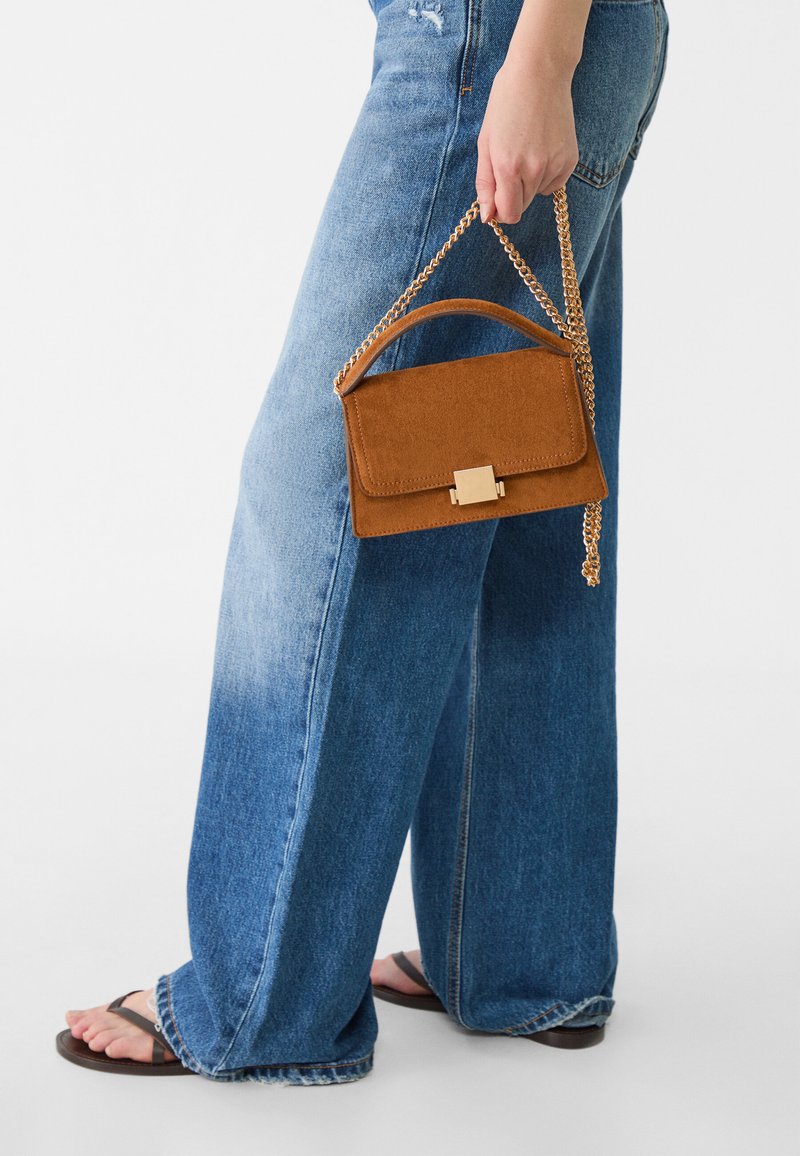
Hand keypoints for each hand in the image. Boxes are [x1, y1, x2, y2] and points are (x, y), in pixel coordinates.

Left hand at [474, 0, 589, 223]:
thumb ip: (485, 183)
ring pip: (538, 194)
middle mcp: (534, 170)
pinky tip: (542, 149)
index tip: (497, 197)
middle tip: (510, 163)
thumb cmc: (506, 104)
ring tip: (527, 148)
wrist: (540, 72)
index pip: (509, 214)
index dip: (501, 210)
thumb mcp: (486, 143)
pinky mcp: (570, 160)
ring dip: (530, 182)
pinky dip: (546, 174)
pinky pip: (554, 184)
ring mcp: (555, 165)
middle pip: (523, 206)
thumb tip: (488, 217)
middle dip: (513, 194)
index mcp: (508, 167)